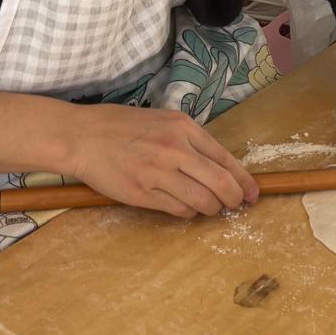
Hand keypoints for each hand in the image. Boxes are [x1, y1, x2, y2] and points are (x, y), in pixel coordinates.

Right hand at [64, 103, 259, 218]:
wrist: (82, 136)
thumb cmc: (122, 127)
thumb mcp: (164, 121)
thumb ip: (191, 141)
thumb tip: (220, 167)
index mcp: (184, 128)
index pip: (226, 159)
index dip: (244, 180)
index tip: (253, 193)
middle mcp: (175, 149)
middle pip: (221, 183)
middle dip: (234, 199)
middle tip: (234, 205)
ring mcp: (158, 172)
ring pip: (203, 201)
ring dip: (210, 209)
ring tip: (206, 206)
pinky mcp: (142, 193)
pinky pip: (178, 210)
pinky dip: (188, 212)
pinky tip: (184, 207)